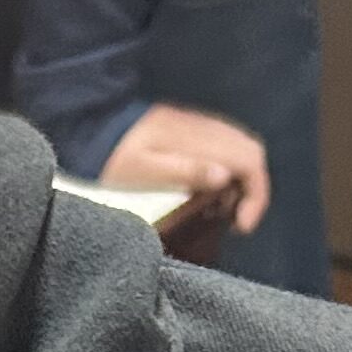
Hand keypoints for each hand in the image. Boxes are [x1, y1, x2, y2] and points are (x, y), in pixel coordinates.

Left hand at [97, 102, 270, 232]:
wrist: (96, 125)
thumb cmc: (116, 155)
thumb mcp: (145, 170)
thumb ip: (185, 170)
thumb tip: (224, 176)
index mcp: (199, 139)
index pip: (249, 160)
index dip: (256, 195)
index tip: (241, 226)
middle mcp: (206, 129)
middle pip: (252, 153)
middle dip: (253, 190)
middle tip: (236, 221)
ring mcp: (200, 128)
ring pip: (241, 150)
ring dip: (241, 183)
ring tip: (222, 211)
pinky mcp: (192, 131)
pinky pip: (225, 149)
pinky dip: (228, 173)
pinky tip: (209, 194)